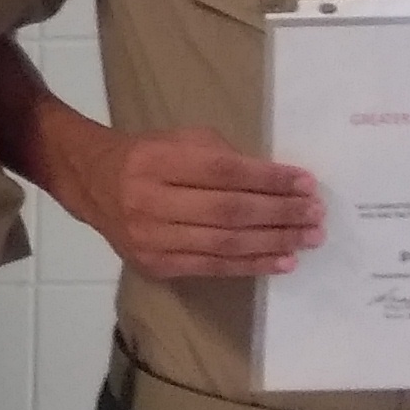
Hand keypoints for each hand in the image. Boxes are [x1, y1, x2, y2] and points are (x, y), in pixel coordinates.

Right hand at [85, 126, 322, 279]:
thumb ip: (225, 158)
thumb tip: (282, 185)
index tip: (307, 183)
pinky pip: (213, 267)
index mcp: (157, 160)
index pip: (224, 172)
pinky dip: (252, 265)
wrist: (94, 185)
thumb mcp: (182, 142)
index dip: (270, 179)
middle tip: (315, 215)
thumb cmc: (148, 157)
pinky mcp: (155, 265)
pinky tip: (282, 261)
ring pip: (224, 244)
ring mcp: (151, 238)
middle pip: (228, 211)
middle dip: (280, 214)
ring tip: (308, 239)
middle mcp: (149, 200)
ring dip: (274, 243)